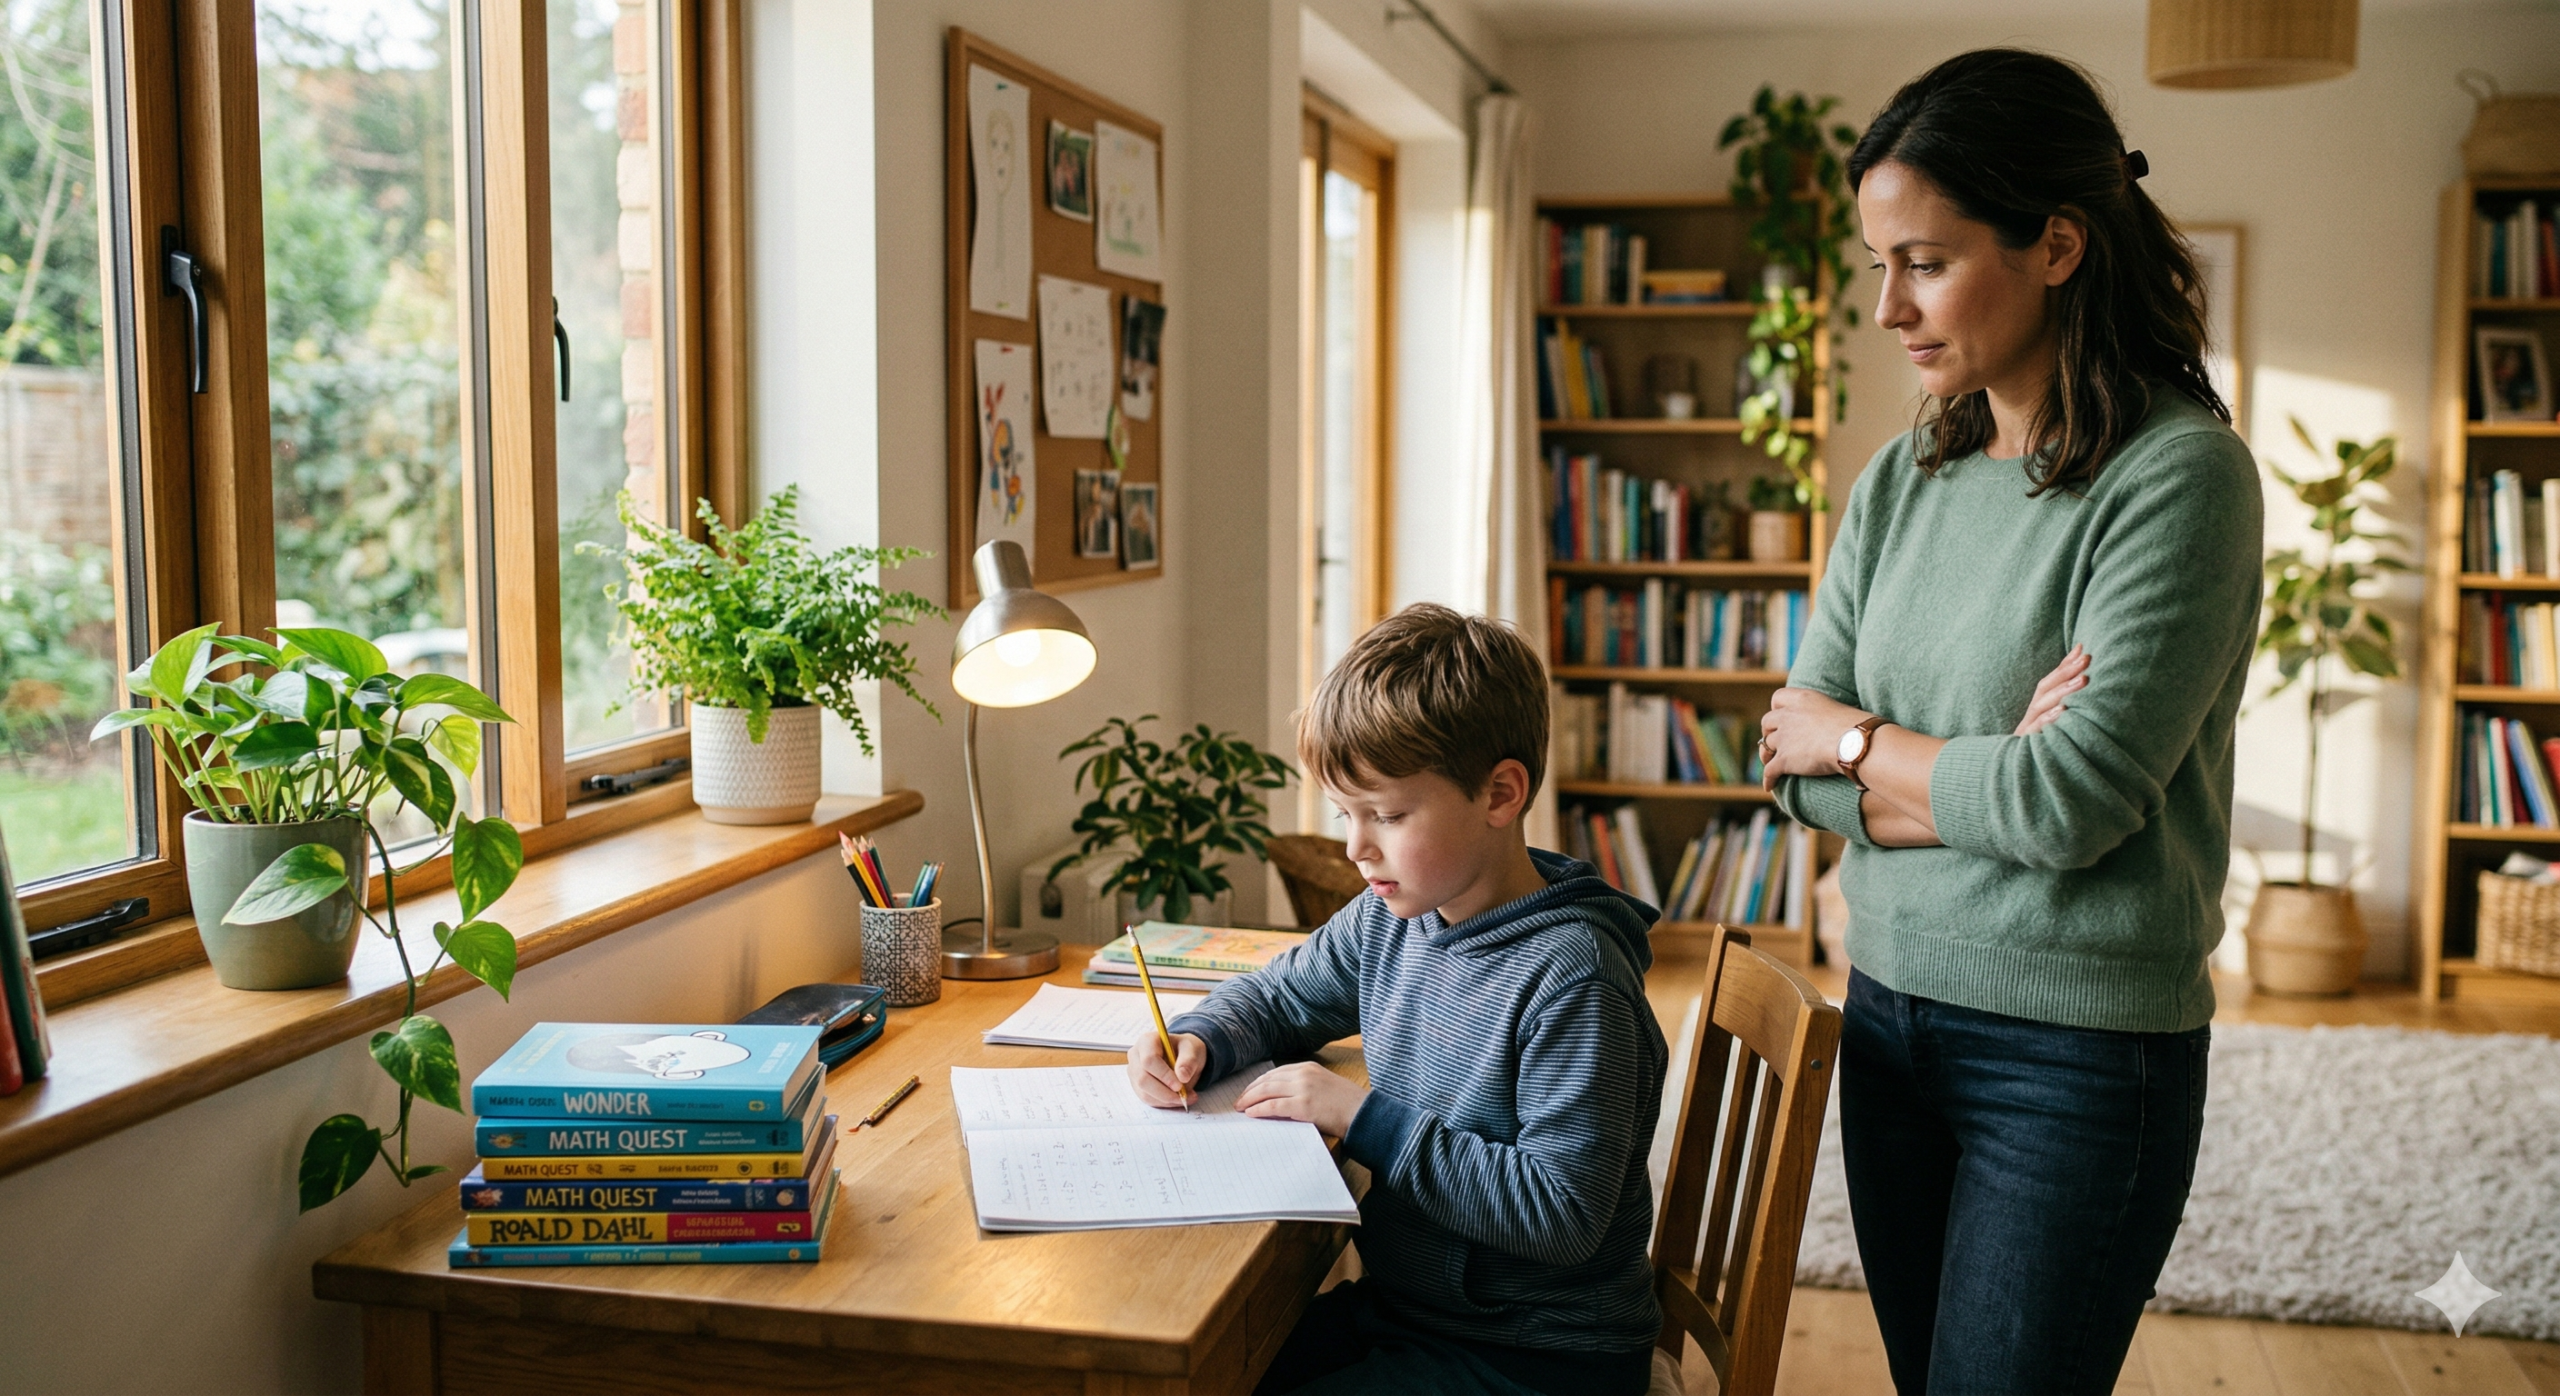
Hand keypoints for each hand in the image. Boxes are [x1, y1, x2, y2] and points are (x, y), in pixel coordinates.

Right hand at [1128, 1033, 1206, 1107]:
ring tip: (1186, 1098)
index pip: (1149, 1060)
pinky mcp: (1137, 1086)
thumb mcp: (1193, 1049)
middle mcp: (1136, 1056)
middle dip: (1165, 1092)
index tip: (1179, 1085)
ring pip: (1145, 1093)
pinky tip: (1177, 1099)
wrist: (1182, 1056)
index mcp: (1147, 1041)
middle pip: (1143, 1079)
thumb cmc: (1185, 1049)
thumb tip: (1182, 1076)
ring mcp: (1134, 1072)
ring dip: (1166, 1100)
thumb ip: (1189, 1060)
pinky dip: (1164, 1103)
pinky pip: (1148, 1099)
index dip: (1163, 1075)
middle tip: (1184, 1096)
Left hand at [1235, 1062, 1370, 1137]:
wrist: (1363, 1113)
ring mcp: (1303, 1089)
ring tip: (1240, 1108)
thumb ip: (1303, 1086)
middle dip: (1250, 1091)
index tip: (1248, 1091)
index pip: (1275, 1073)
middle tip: (1238, 1101)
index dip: (1258, 1082)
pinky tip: (1251, 1114)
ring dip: (1250, 1100)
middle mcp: (1303, 1074)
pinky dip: (1260, 1109)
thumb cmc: (1345, 1103)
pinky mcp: (1303, 1106)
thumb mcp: (1323, 1085)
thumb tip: (1280, 1097)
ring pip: (1267, 1091)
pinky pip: (1274, 1106)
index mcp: (1308, 1067)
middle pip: (1267, 1080)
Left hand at [1758, 686, 1874, 791]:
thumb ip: (1824, 713)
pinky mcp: (1784, 759)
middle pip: (1767, 721)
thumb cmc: (1856, 726)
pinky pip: (1769, 771)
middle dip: (1769, 731)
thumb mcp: (1837, 708)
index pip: (1778, 698)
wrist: (1854, 742)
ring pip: (1766, 745)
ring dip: (1767, 754)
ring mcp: (1784, 737)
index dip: (1777, 708)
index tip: (1781, 716)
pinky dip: (1768, 779)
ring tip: (1770, 762)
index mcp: (1802, 699)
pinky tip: (1769, 786)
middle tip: (1775, 741)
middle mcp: (1788, 716)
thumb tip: (1834, 722)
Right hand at [2014, 645, 2087, 735]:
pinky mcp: (2026, 744)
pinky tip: (2063, 711)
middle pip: (2044, 688)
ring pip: (2041, 705)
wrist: (2016, 771)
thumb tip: (2082, 654)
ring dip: (2063, 691)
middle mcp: (2032, 714)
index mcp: (2038, 706)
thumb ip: (2065, 689)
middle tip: (2087, 660)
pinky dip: (2048, 719)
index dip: (2065, 665)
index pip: (2050, 680)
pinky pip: (2036, 730)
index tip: (2084, 651)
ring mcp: (2027, 728)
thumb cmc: (2043, 741)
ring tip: (2083, 680)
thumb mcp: (2054, 716)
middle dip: (2066, 673)